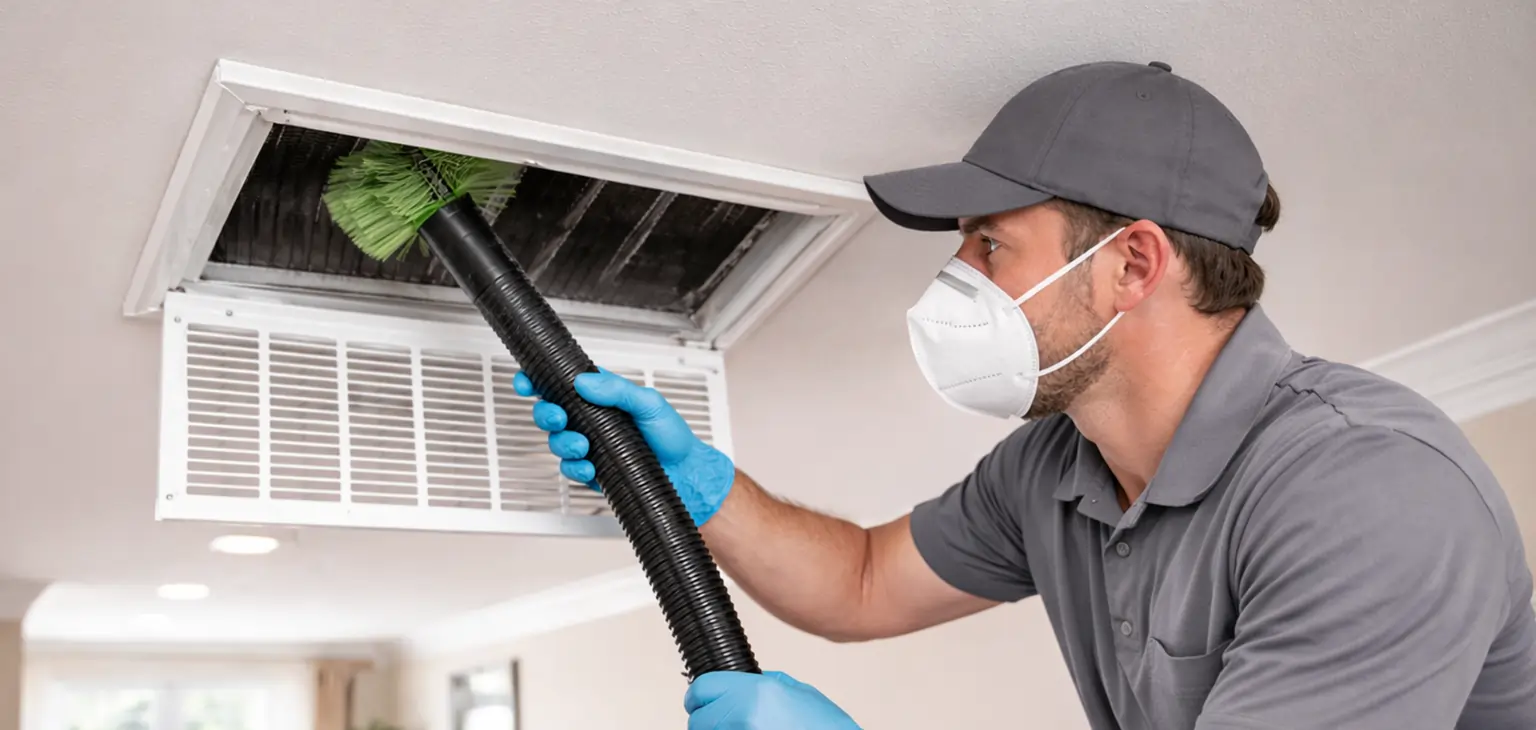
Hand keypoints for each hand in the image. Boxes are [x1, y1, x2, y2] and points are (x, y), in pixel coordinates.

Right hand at [513, 369, 735, 525]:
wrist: (686, 476)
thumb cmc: (673, 437)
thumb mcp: (650, 403)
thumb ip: (618, 390)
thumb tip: (586, 382)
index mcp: (603, 397)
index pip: (563, 385)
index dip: (539, 381)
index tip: (527, 381)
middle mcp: (593, 420)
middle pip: (551, 412)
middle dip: (546, 414)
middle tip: (559, 417)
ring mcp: (591, 446)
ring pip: (557, 442)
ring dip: (563, 444)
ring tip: (583, 446)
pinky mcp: (593, 471)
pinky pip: (570, 470)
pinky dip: (576, 469)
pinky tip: (590, 468)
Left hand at [684, 671, 861, 729]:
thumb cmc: (826, 728)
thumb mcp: (797, 691)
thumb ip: (765, 683)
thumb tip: (743, 682)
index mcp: (756, 692)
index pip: (702, 688)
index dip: (698, 694)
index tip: (699, 699)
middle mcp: (745, 716)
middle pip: (698, 719)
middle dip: (704, 720)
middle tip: (718, 720)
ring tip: (734, 728)